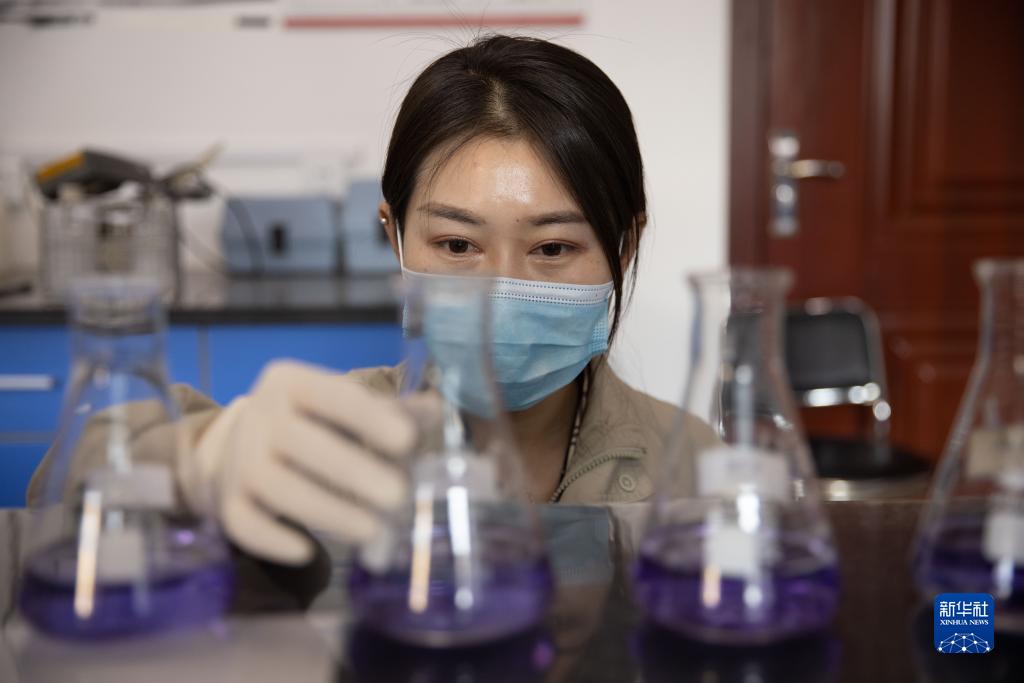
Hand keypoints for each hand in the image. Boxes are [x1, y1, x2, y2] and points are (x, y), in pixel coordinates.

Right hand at [189, 361, 414, 564]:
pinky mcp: (227, 500)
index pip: (333, 395)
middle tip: (399, 497)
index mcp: (292, 382)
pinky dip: (274, 541)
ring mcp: (238, 458)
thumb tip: (436, 411)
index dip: (370, 418)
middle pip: (301, 442)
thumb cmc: (313, 424)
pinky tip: (309, 552)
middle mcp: (259, 415)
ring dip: (327, 511)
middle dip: (353, 471)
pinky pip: (244, 523)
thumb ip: (394, 412)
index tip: (408, 442)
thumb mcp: (348, 407)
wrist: (241, 444)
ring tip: (373, 531)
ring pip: (275, 486)